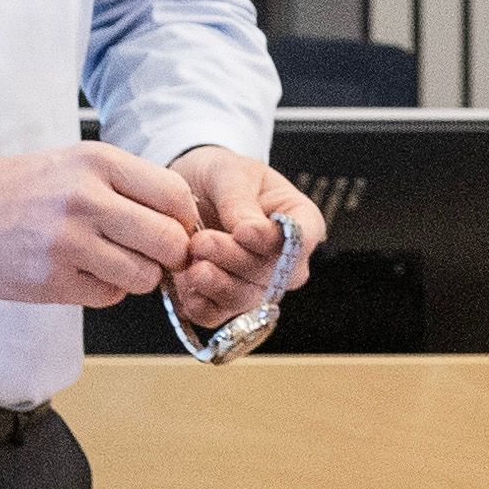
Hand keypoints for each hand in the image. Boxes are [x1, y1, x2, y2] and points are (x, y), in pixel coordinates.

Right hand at [0, 144, 207, 302]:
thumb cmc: (30, 189)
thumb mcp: (81, 164)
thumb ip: (134, 184)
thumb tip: (187, 218)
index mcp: (98, 162)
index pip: (175, 195)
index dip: (186, 218)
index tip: (178, 226)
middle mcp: (86, 200)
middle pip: (169, 241)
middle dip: (171, 254)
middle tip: (156, 253)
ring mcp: (69, 243)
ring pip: (144, 275)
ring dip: (139, 275)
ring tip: (116, 260)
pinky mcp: (54, 281)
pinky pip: (111, 295)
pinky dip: (108, 289)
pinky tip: (87, 271)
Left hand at [168, 146, 317, 334]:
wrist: (190, 193)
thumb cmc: (222, 178)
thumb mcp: (230, 173)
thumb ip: (239, 200)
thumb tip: (248, 229)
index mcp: (300, 221)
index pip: (301, 238)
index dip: (275, 242)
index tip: (244, 231)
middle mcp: (285, 261)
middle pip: (272, 274)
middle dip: (234, 260)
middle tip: (202, 241)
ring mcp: (257, 285)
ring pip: (245, 298)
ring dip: (217, 284)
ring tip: (191, 263)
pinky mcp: (225, 302)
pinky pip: (217, 315)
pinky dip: (200, 303)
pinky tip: (186, 285)